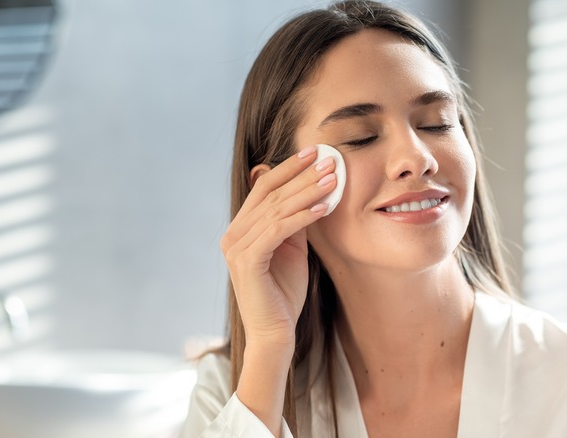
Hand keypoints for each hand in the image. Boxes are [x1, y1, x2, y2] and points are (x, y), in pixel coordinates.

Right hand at [220, 146, 337, 345]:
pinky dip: (301, 217)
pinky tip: (323, 208)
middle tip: (330, 161)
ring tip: (333, 179)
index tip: (315, 152)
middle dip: (302, 175)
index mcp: (241, 228)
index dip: (289, 168)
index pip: (264, 188)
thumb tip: (310, 190)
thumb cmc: (284, 292)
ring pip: (276, 209)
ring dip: (307, 192)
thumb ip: (294, 220)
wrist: (275, 332)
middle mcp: (233, 234)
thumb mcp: (292, 248)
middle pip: (270, 194)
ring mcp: (236, 247)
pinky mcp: (246, 261)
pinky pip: (277, 231)